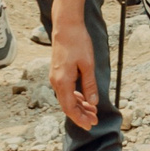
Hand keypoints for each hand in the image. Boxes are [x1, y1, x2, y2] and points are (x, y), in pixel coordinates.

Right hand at [49, 12, 98, 129]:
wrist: (66, 26)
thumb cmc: (78, 42)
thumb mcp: (87, 64)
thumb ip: (89, 84)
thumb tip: (93, 103)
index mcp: (62, 82)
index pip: (70, 108)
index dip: (80, 118)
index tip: (90, 125)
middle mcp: (56, 82)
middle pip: (67, 105)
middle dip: (81, 115)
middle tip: (94, 121)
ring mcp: (55, 77)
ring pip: (67, 98)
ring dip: (79, 106)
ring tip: (93, 111)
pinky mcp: (58, 72)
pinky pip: (66, 90)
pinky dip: (76, 96)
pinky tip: (85, 99)